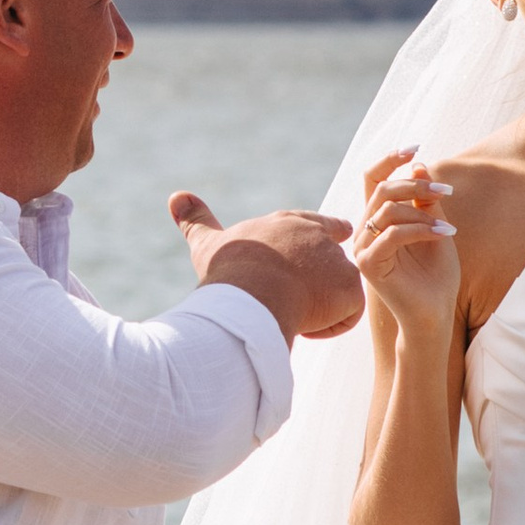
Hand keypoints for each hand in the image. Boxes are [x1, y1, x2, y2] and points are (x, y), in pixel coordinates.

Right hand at [170, 193, 362, 341]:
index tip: (341, 231)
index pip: (315, 222)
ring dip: (323, 304)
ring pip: (340, 288)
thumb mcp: (208, 243)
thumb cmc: (228, 271)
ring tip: (293, 317)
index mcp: (288, 223)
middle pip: (333, 255)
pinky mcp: (349, 288)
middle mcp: (317, 236)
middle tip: (315, 292)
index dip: (326, 230)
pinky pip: (348, 313)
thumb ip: (196, 220)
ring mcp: (336, 261)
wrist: (251, 294)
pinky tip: (305, 327)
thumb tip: (176, 196)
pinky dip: (330, 325)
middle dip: (327, 274)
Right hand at [351, 143, 460, 341]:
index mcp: (378, 220)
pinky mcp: (368, 264)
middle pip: (381, 189)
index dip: (390, 159)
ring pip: (387, 210)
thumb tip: (419, 164)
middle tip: (446, 192)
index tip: (415, 146)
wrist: (434, 315)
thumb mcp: (436, 228)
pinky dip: (420, 230)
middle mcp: (365, 231)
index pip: (373, 179)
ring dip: (423, 213)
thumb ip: (426, 201)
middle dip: (415, 185)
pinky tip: (443, 235)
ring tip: (447, 229)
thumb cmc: (436, 277)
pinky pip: (392, 234)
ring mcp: (363, 248)